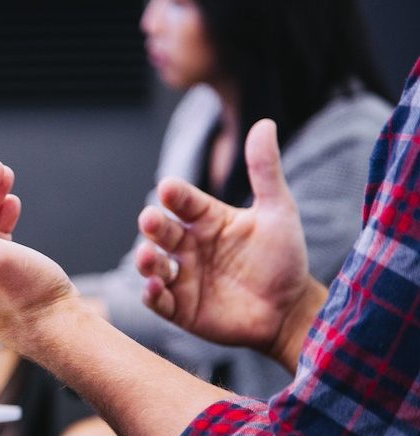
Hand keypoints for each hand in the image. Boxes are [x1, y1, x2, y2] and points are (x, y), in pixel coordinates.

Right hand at [135, 119, 325, 369]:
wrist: (291, 310)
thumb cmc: (284, 259)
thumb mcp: (278, 211)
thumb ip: (265, 170)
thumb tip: (264, 123)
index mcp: (207, 219)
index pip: (183, 201)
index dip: (175, 195)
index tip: (169, 189)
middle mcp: (189, 245)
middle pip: (162, 231)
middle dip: (153, 225)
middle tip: (151, 220)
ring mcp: (182, 277)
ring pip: (153, 264)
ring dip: (146, 260)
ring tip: (149, 257)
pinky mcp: (180, 308)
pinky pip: (157, 300)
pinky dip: (151, 293)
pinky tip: (155, 287)